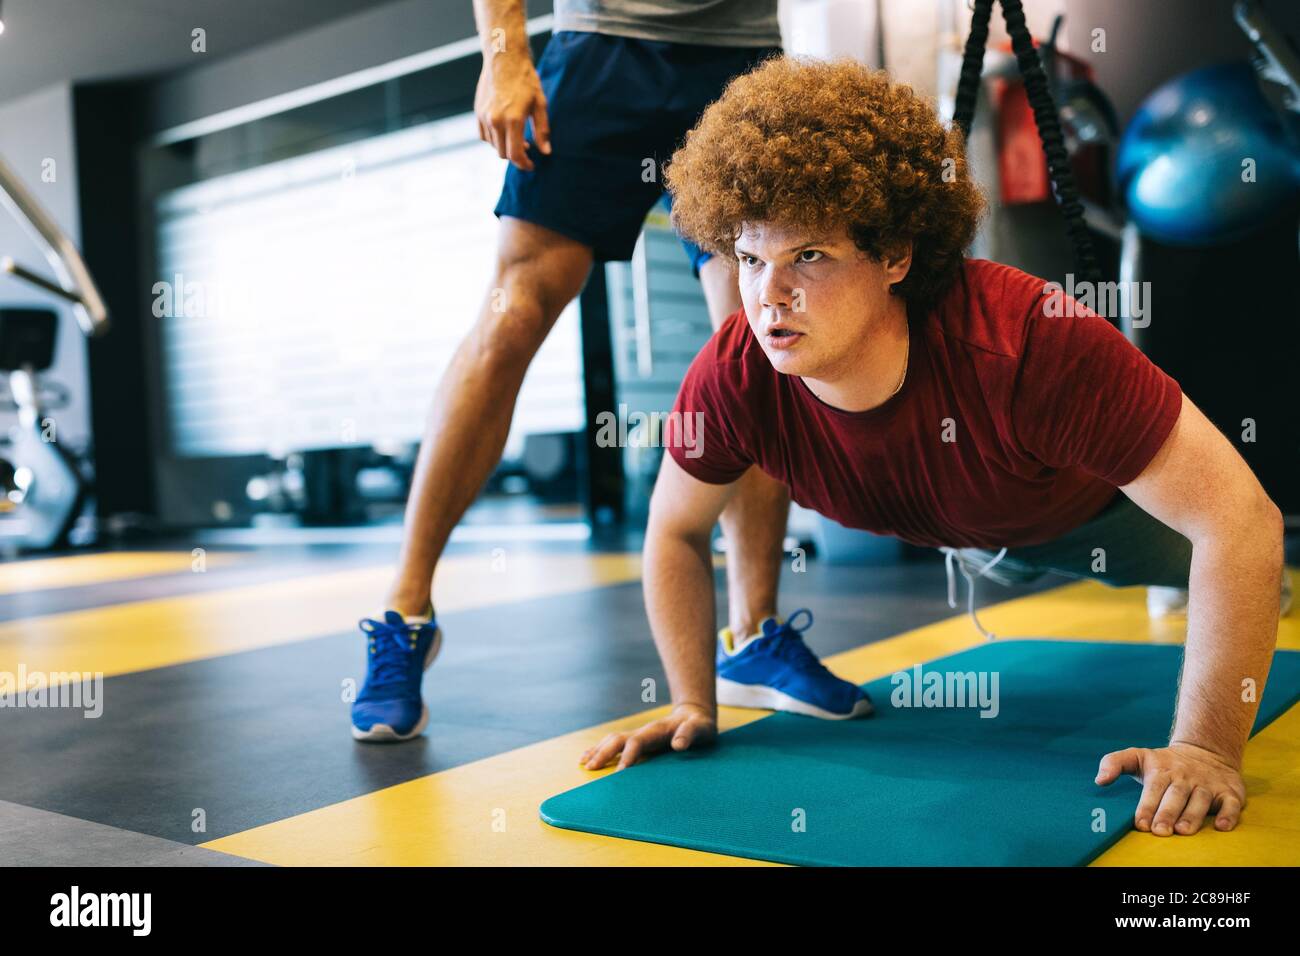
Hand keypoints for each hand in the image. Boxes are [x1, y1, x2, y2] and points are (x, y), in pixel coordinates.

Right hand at [474, 49, 550, 170]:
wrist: (504, 58)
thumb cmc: (526, 80)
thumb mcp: (540, 104)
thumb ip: (542, 130)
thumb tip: (546, 152)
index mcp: (513, 119)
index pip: (516, 154)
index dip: (524, 164)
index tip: (531, 166)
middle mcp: (496, 120)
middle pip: (503, 153)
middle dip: (516, 156)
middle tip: (528, 150)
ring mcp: (484, 116)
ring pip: (493, 145)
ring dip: (504, 146)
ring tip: (517, 138)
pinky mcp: (478, 112)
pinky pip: (483, 136)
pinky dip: (493, 139)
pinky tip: (504, 131)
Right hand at [580, 703, 716, 770]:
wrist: (694, 715)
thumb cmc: (700, 725)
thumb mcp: (701, 728)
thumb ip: (690, 734)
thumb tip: (678, 745)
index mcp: (656, 730)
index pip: (637, 742)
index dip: (628, 756)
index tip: (620, 773)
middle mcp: (644, 732)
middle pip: (618, 740)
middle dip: (604, 753)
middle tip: (591, 768)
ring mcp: (639, 736)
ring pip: (613, 740)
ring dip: (598, 750)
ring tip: (584, 763)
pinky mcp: (638, 741)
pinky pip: (615, 744)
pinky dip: (600, 749)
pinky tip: (589, 758)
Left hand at [1095, 742, 1246, 835]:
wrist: (1205, 751)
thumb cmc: (1165, 763)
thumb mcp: (1138, 757)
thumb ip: (1114, 763)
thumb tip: (1099, 780)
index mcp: (1162, 771)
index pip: (1153, 789)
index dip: (1146, 807)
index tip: (1140, 824)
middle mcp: (1185, 777)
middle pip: (1176, 795)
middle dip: (1167, 813)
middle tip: (1159, 831)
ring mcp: (1207, 784)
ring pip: (1201, 800)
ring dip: (1193, 815)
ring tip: (1183, 831)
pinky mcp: (1229, 791)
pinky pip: (1231, 803)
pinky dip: (1228, 815)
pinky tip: (1221, 826)